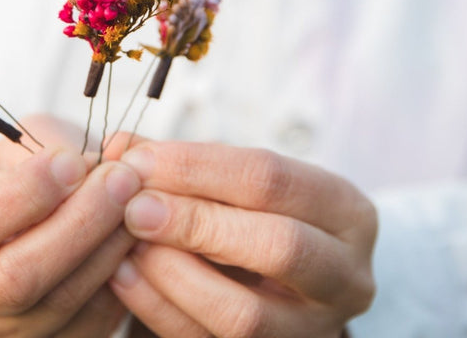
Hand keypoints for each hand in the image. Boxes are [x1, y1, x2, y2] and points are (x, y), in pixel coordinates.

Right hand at [0, 115, 142, 336]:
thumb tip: (105, 163)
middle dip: (78, 224)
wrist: (28, 214)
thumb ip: (53, 147)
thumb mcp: (20, 140)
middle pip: (14, 277)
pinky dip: (120, 279)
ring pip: (58, 303)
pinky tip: (136, 238)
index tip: (72, 160)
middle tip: (121, 180)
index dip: (25, 194)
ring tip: (138, 202)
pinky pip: (88, 323)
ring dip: (108, 249)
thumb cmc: (19, 169)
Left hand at [109, 142, 376, 337]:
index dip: (199, 167)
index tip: (140, 160)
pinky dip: (160, 309)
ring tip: (125, 245)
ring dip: (174, 275)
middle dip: (196, 223)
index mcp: (347, 213)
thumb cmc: (256, 215)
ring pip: (246, 314)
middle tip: (134, 207)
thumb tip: (120, 147)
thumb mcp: (236, 181)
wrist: (282, 283)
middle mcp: (347, 277)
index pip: (274, 179)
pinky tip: (123, 277)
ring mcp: (314, 329)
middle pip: (277, 246)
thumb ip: (181, 163)